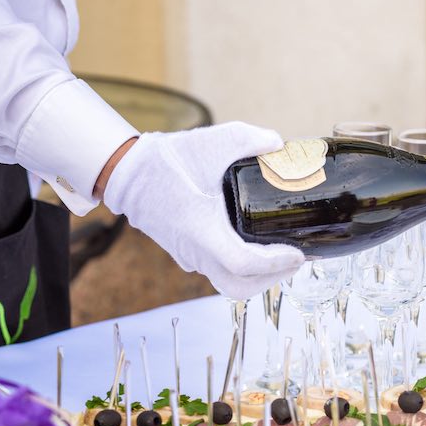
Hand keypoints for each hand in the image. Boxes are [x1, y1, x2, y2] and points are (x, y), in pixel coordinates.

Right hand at [103, 121, 303, 299]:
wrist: (128, 172)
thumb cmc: (168, 159)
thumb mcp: (215, 141)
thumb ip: (251, 139)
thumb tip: (279, 145)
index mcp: (201, 230)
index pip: (244, 264)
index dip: (275, 263)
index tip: (297, 252)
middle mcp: (195, 251)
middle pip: (239, 286)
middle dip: (272, 277)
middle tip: (295, 258)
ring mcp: (189, 256)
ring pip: (229, 283)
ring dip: (258, 276)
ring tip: (281, 256)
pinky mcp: (187, 254)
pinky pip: (218, 272)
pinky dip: (243, 269)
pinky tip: (258, 248)